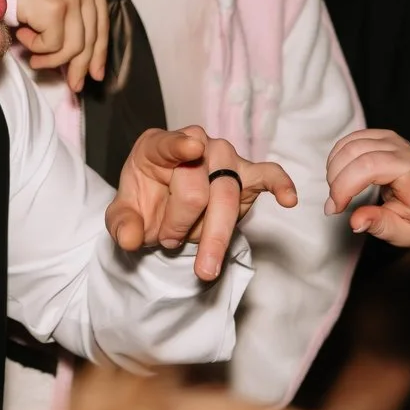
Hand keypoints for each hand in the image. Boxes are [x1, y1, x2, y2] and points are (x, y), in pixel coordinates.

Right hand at [12, 0, 108, 93]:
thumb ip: (73, 18)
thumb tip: (82, 61)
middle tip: (74, 84)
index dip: (99, 53)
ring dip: (51, 59)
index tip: (95, 73)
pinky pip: (52, 45)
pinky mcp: (56, 8)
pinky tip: (23, 36)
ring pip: (73, 47)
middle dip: (81, 66)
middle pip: (92, 38)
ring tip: (35, 59)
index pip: (102, 24)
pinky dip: (35, 47)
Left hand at [105, 125, 297, 281]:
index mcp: (159, 145)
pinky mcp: (248, 174)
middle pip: (195, 191)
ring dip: (211, 235)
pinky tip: (288, 199)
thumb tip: (130, 239)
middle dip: (179, 226)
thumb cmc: (145, 201)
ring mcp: (225, 157)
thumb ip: (122, 224)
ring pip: (225, 199)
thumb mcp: (124, 214)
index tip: (192, 147)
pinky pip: (268, 175)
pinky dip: (280, 185)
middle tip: (167, 241)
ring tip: (204, 267)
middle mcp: (196, 142)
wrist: (165, 207)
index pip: (170, 144)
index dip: (180, 146)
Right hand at [324, 122, 409, 247]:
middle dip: (340, 186)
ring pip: (350, 148)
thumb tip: (355, 222)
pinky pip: (347, 142)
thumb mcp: (405, 234)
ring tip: (338, 196)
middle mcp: (409, 155)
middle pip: (365, 162)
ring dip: (334, 173)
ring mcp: (394, 141)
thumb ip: (380, 226)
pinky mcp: (380, 135)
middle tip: (335, 209)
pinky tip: (339, 177)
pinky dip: (335, 161)